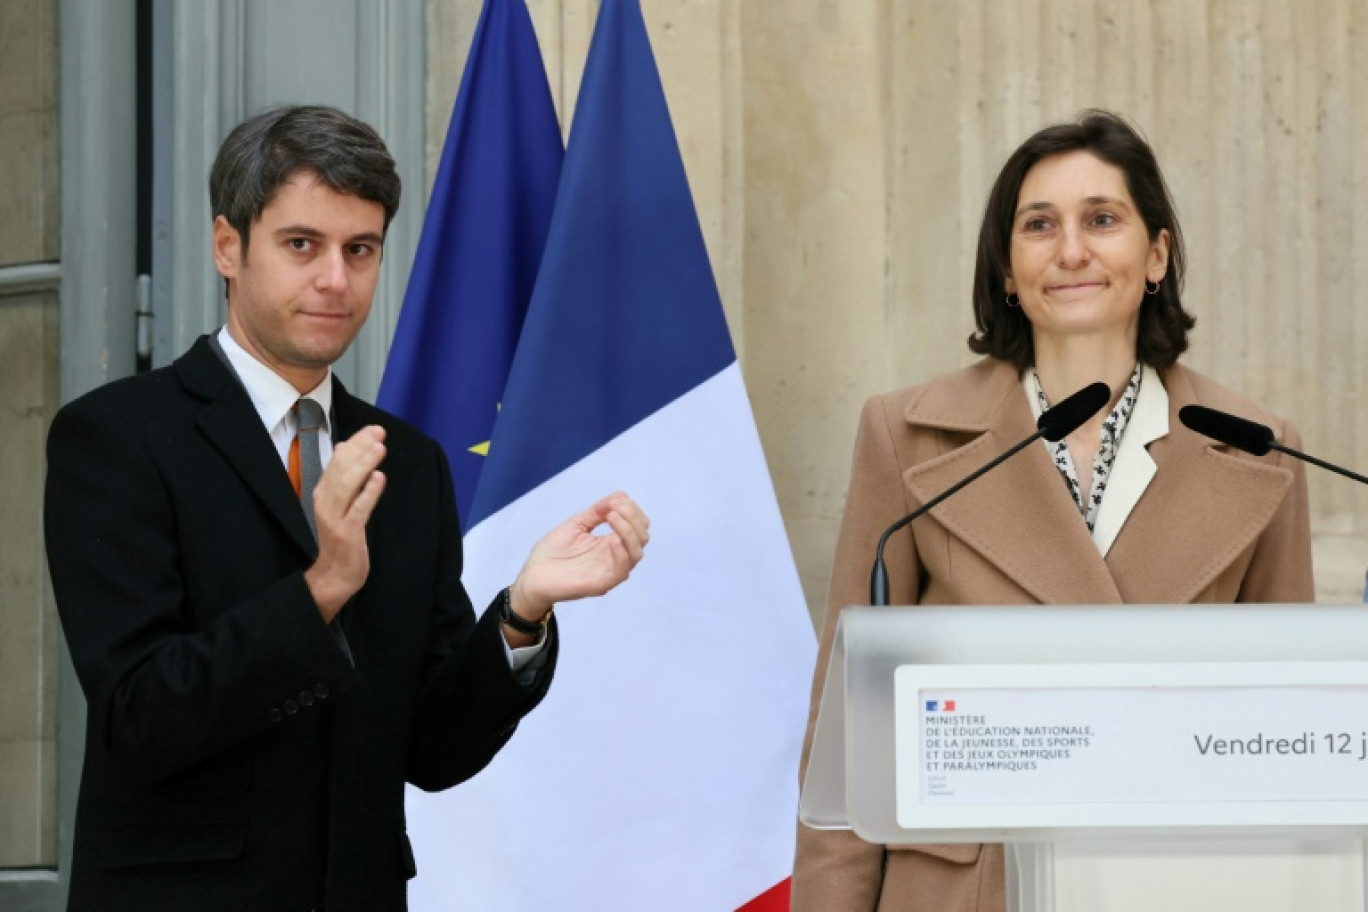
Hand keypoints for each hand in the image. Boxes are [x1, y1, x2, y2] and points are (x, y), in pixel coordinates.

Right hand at [304, 425, 386, 620]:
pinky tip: (379, 478)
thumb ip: (342, 476)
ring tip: (379, 448)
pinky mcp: (347, 533)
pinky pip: (359, 509)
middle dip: (360, 449)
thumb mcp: (339, 503)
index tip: (372, 429)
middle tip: (379, 432)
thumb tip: (344, 446)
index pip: (338, 462)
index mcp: (323, 492)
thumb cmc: (341, 536)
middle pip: (342, 470)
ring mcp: (335, 518)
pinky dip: (369, 493)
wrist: (334, 574)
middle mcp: (325, 502)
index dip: (355, 443)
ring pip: (348, 486)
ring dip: (364, 465)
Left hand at [508, 492, 649, 621]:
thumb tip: (620, 496)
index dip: (632, 510)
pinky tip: (611, 537)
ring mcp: (610, 570)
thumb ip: (597, 512)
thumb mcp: (576, 524)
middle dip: (633, 516)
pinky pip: (623, 567)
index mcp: (610, 543)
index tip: (616, 499)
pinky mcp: (603, 583)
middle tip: (615, 506)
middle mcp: (614, 557)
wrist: (532, 576)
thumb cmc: (551, 552)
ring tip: (613, 515)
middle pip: (642, 537)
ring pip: (637, 551)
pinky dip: (623, 549)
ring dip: (629, 530)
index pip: (637, 526)